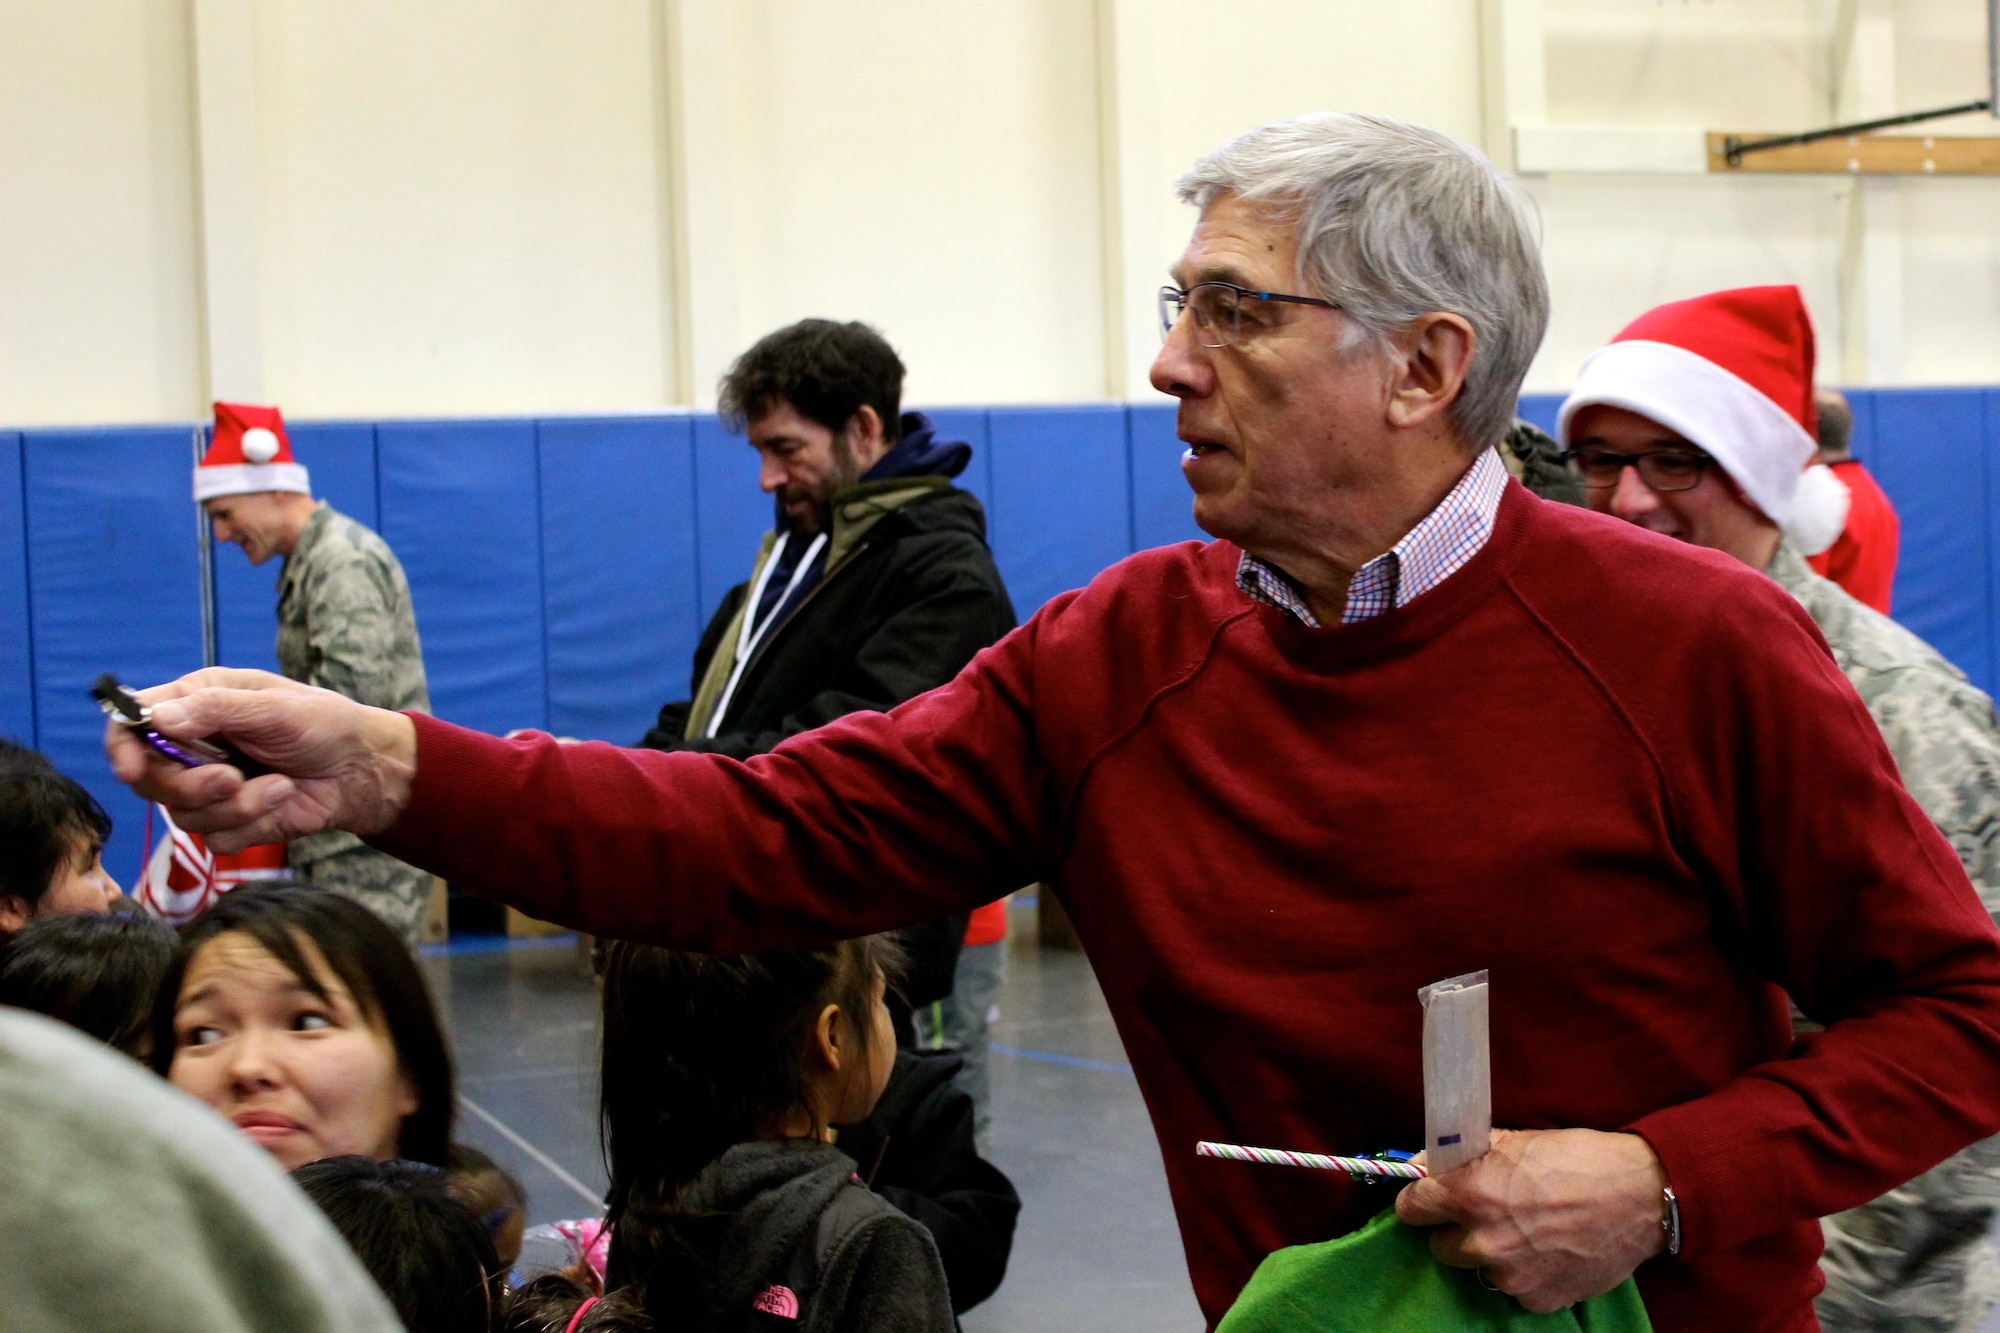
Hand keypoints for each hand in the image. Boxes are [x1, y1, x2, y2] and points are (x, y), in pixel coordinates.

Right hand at [103, 667, 417, 853]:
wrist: (363, 769)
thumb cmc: (324, 723)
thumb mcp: (274, 707)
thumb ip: (216, 710)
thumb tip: (159, 718)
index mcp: (196, 704)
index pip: (132, 725)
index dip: (121, 747)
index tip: (131, 768)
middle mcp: (193, 747)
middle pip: (149, 780)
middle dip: (190, 786)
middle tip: (231, 778)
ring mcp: (209, 787)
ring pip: (182, 815)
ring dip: (235, 806)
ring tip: (280, 784)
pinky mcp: (231, 821)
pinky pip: (215, 838)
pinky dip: (252, 823)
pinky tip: (283, 798)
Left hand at [1394, 1128, 1666, 1312]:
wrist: (1639, 1197)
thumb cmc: (1576, 1159)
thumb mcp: (1514, 1141)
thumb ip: (1465, 1156)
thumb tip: (1428, 1164)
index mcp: (1471, 1196)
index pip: (1411, 1208)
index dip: (1420, 1201)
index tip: (1430, 1199)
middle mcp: (1484, 1242)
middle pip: (1440, 1246)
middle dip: (1457, 1230)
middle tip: (1487, 1213)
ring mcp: (1511, 1277)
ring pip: (1478, 1269)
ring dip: (1492, 1253)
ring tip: (1528, 1231)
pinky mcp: (1539, 1299)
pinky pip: (1514, 1289)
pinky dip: (1525, 1274)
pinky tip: (1549, 1251)